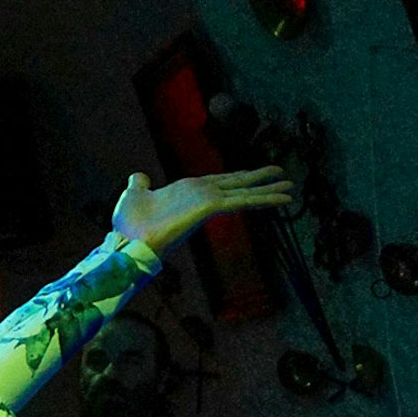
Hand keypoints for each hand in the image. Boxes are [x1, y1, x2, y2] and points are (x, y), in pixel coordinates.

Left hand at [111, 166, 292, 257]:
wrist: (127, 242)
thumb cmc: (129, 225)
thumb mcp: (133, 196)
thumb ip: (139, 186)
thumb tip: (138, 177)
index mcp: (187, 191)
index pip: (218, 182)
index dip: (236, 177)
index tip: (252, 174)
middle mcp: (201, 195)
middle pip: (236, 184)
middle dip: (259, 180)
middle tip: (282, 175)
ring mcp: (207, 202)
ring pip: (244, 192)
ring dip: (268, 189)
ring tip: (290, 187)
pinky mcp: (210, 208)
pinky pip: (242, 201)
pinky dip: (263, 198)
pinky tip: (283, 197)